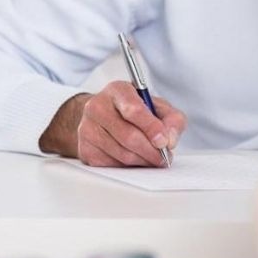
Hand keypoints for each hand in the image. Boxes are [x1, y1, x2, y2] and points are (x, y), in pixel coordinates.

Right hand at [39, 82, 186, 166]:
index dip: (151, 128)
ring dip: (143, 161)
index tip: (164, 141)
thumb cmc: (134, 111)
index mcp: (117, 90)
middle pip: (128, 136)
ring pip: (122, 154)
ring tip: (152, 158)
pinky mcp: (85, 149)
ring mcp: (87, 128)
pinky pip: (112, 165)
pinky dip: (129, 166)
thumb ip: (172, 119)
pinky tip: (135, 159)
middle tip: (163, 157)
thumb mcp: (158, 107)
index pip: (133, 109)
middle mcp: (97, 106)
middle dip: (151, 151)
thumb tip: (170, 140)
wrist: (103, 117)